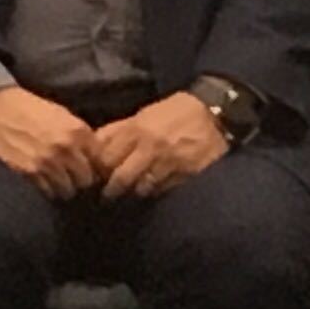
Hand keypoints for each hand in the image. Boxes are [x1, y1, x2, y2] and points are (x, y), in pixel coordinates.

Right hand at [0, 83, 102, 199]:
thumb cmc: (26, 107)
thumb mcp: (60, 114)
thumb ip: (80, 135)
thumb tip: (95, 158)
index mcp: (77, 130)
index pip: (100, 163)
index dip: (94, 167)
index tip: (87, 168)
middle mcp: (66, 147)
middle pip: (87, 180)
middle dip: (80, 179)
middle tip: (70, 176)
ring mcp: (48, 161)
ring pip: (69, 190)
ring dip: (63, 187)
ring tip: (55, 180)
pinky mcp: (29, 171)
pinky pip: (49, 192)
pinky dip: (47, 189)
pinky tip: (41, 180)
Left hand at [94, 89, 229, 200]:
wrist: (214, 114)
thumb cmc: (174, 112)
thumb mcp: (143, 114)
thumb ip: (119, 129)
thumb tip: (95, 142)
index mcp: (135, 129)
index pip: (107, 156)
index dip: (99, 168)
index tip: (96, 175)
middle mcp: (149, 147)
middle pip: (122, 176)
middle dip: (112, 189)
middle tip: (107, 196)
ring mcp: (169, 162)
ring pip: (142, 187)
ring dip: (134, 192)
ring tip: (129, 196)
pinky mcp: (187, 174)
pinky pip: (164, 190)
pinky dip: (155, 192)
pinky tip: (152, 192)